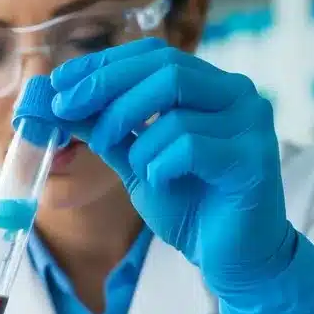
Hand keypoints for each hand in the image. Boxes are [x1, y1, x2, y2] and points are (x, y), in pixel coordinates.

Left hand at [48, 38, 313, 313]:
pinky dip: (160, 164)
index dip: (104, 64)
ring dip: (137, 139)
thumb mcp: (136, 161)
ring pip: (174, 107)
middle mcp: (236, 95)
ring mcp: (250, 123)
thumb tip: (59, 101)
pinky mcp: (254, 158)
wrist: (230, 258)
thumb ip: (107, 130)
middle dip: (106, 88)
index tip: (59, 82)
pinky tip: (162, 181)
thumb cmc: (189, 206)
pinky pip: (190, 146)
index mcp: (210, 87)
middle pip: (165, 67)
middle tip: (66, 110)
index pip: (154, 55)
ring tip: (136, 167)